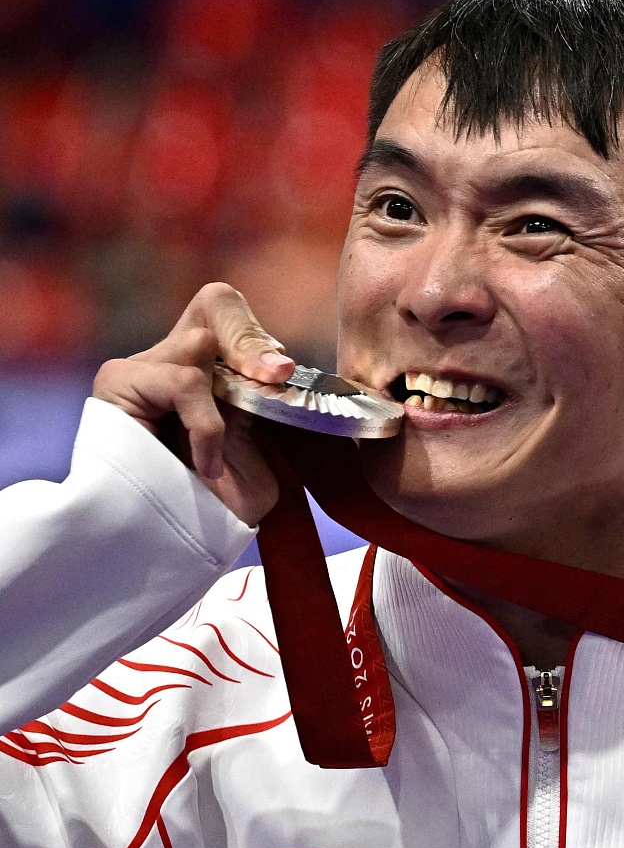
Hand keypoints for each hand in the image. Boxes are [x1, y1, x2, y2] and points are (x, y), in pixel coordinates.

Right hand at [92, 282, 294, 525]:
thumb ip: (260, 390)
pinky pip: (184, 381)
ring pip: (201, 344)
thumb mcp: (259, 437)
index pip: (225, 308)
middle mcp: (170, 358)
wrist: (180, 544)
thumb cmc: (223, 501)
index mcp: (207, 367)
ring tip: (221, 448)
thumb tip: (276, 360)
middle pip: (215, 303)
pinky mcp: (117, 383)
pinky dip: (205, 422)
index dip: (254, 331)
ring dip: (227, 398)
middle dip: (251, 343)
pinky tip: (206, 460)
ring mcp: (141, 369)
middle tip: (276, 379)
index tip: (282, 374)